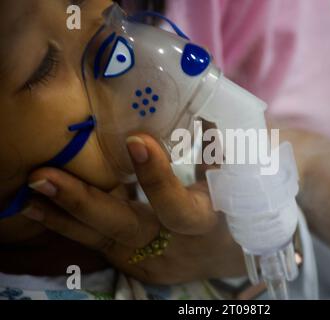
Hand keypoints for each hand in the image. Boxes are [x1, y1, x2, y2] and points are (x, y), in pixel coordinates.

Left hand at [23, 134, 245, 283]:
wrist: (228, 254)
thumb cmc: (235, 212)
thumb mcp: (235, 185)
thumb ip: (216, 154)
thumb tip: (203, 114)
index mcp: (204, 223)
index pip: (178, 208)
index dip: (157, 179)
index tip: (136, 140)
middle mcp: (172, 246)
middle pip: (125, 228)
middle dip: (83, 202)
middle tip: (44, 177)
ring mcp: (148, 259)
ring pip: (101, 239)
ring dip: (63, 214)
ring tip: (31, 191)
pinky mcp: (132, 262)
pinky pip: (97, 242)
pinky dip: (69, 222)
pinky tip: (40, 206)